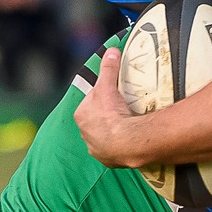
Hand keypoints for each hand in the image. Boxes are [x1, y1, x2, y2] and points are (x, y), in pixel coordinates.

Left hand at [73, 48, 151, 167]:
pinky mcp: (109, 161)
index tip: (115, 96)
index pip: (91, 102)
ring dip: (113, 133)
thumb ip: (108, 68)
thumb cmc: (112, 113)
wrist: (126, 143)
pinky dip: (120, 146)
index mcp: (81, 116)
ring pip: (104, 137)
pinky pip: (114, 151)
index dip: (103, 98)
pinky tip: (129, 141)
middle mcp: (85, 135)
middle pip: (96, 121)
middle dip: (107, 116)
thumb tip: (112, 51)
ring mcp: (97, 150)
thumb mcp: (109, 86)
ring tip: (128, 126)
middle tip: (123, 111)